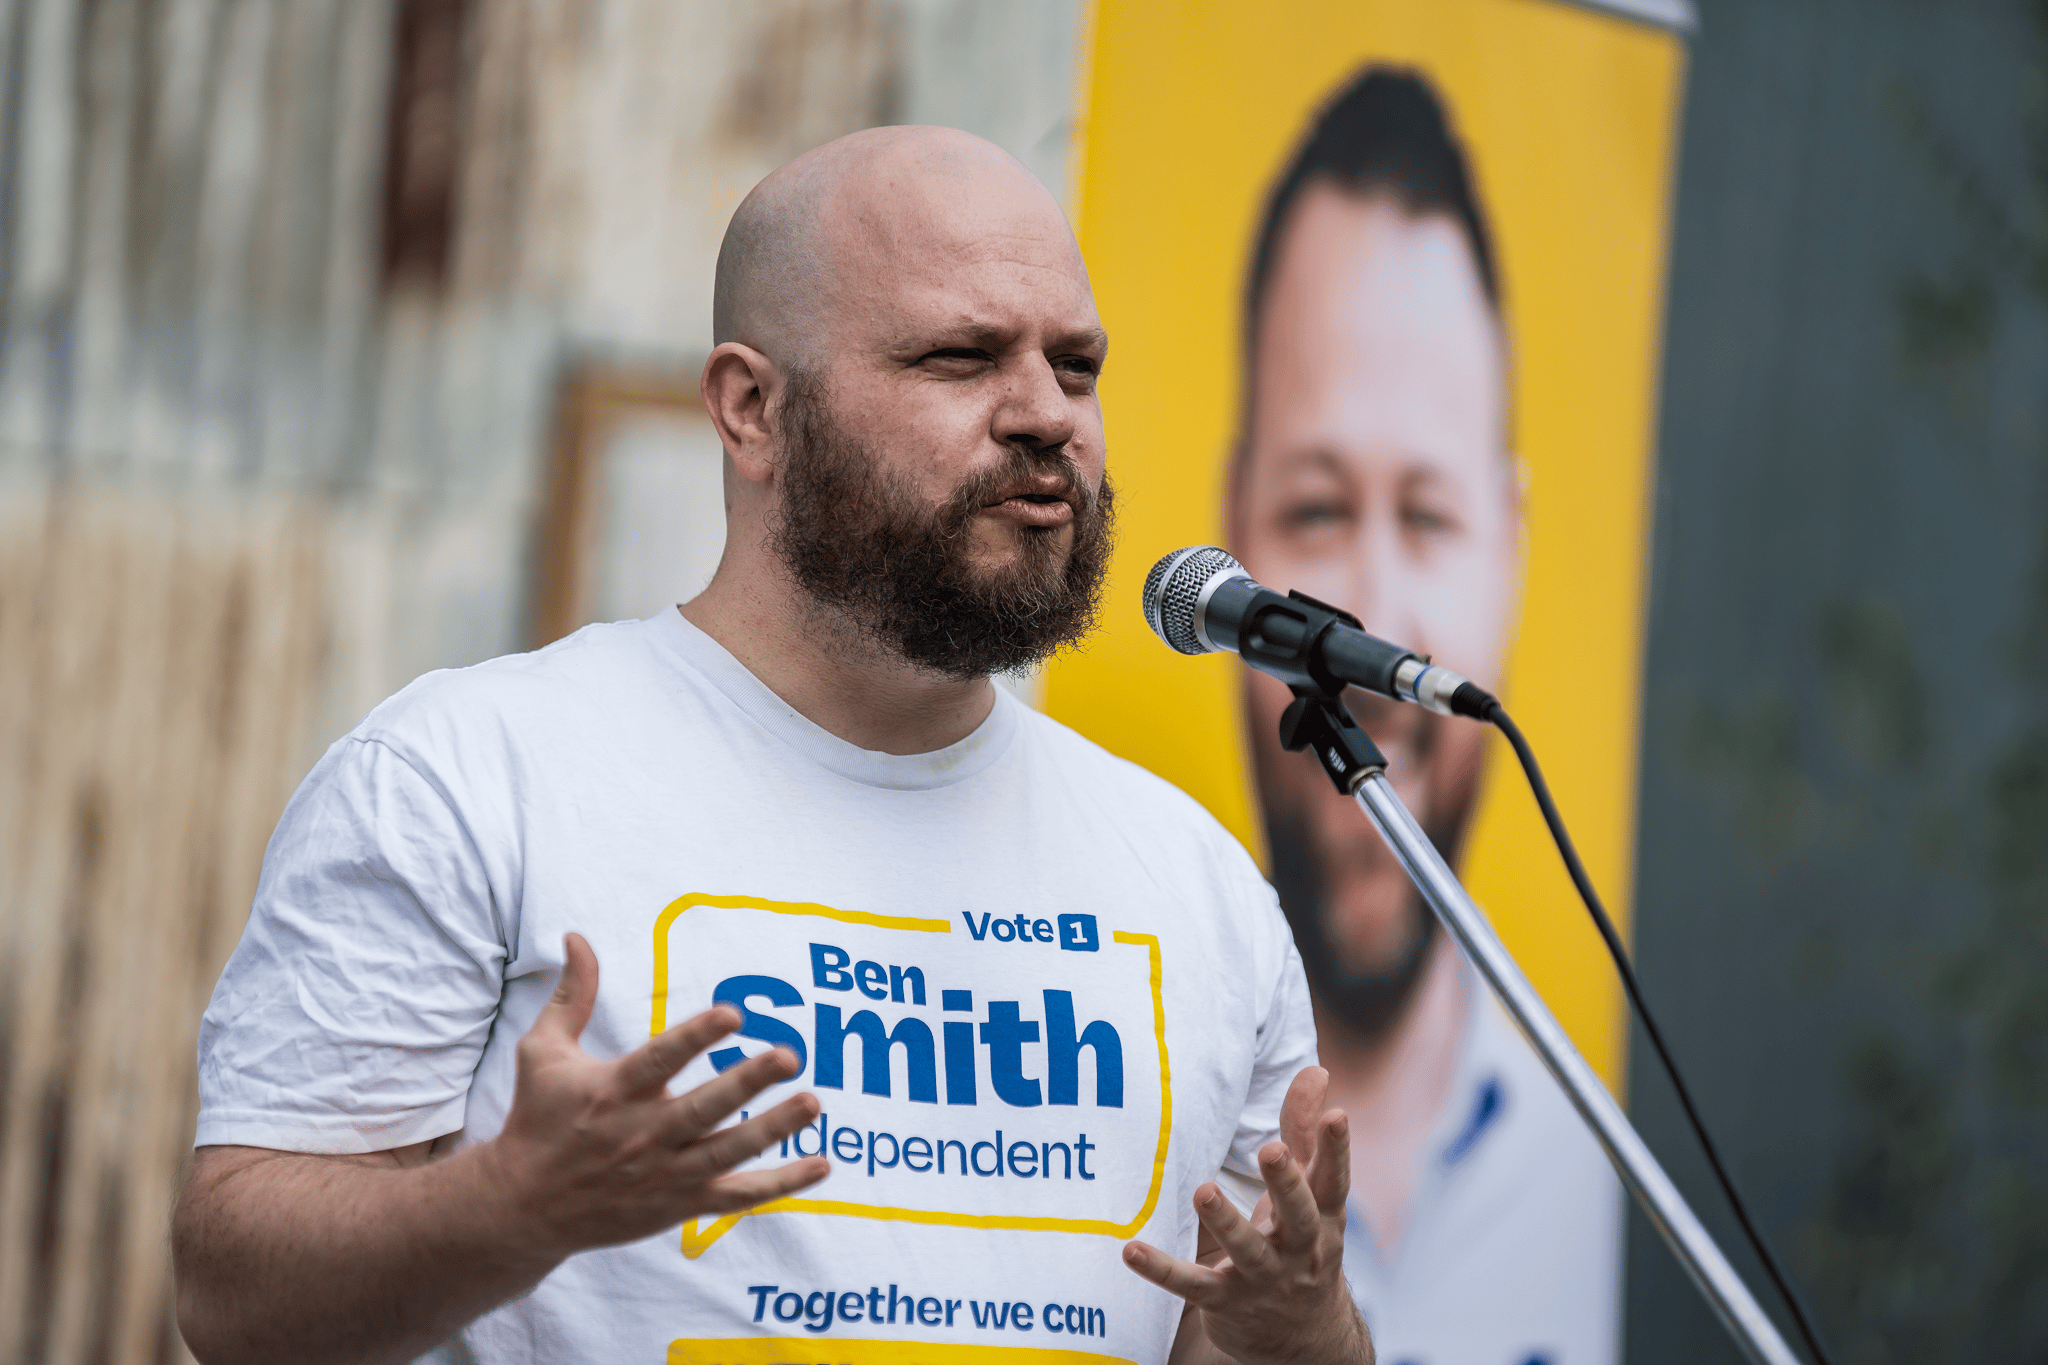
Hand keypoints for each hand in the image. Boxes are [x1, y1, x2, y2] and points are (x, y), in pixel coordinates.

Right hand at [483, 933, 828, 1255]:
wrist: (522, 1207)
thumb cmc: (537, 1120)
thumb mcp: (542, 1053)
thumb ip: (572, 995)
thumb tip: (577, 937)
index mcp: (613, 1092)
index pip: (661, 1060)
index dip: (697, 1037)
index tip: (734, 1014)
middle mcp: (641, 1135)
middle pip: (703, 1109)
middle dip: (747, 1083)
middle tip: (790, 1056)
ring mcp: (663, 1174)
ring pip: (727, 1153)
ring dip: (773, 1130)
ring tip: (812, 1103)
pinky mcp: (678, 1205)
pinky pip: (737, 1197)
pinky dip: (780, 1185)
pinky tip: (821, 1164)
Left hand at [1125, 1067, 1371, 1364]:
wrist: (1304, 1340)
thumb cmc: (1302, 1243)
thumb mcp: (1311, 1196)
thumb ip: (1304, 1134)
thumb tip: (1316, 1071)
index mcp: (1323, 1216)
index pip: (1334, 1180)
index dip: (1338, 1149)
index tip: (1337, 1115)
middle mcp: (1299, 1247)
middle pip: (1299, 1214)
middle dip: (1286, 1183)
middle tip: (1271, 1151)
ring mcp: (1264, 1278)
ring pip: (1247, 1251)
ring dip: (1227, 1222)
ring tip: (1203, 1191)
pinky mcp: (1226, 1302)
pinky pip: (1192, 1286)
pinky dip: (1162, 1271)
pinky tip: (1131, 1251)